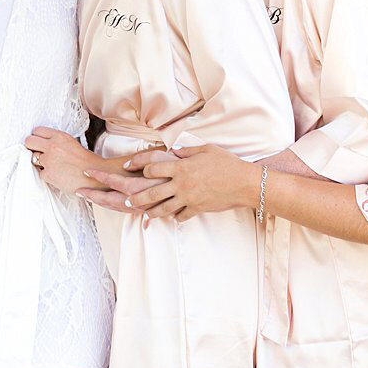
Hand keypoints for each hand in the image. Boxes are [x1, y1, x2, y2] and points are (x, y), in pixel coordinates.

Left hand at [23, 127, 102, 195]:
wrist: (95, 176)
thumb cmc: (86, 162)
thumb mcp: (72, 143)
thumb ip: (57, 142)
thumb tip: (44, 144)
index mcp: (60, 136)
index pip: (37, 131)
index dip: (37, 137)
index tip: (39, 142)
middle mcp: (52, 146)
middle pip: (29, 141)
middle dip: (32, 147)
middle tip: (38, 152)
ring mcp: (49, 161)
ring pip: (33, 158)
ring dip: (40, 162)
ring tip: (53, 166)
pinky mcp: (48, 174)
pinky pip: (41, 173)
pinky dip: (47, 175)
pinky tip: (58, 175)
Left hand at [87, 144, 254, 221]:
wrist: (243, 183)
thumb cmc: (227, 163)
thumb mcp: (205, 150)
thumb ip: (186, 151)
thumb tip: (174, 151)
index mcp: (181, 166)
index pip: (153, 166)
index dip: (139, 165)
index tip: (128, 166)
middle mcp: (180, 183)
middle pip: (151, 191)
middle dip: (135, 196)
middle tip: (124, 200)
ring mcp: (188, 198)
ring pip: (163, 207)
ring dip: (150, 211)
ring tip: (142, 213)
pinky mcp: (197, 208)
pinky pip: (181, 215)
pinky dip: (175, 216)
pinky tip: (171, 218)